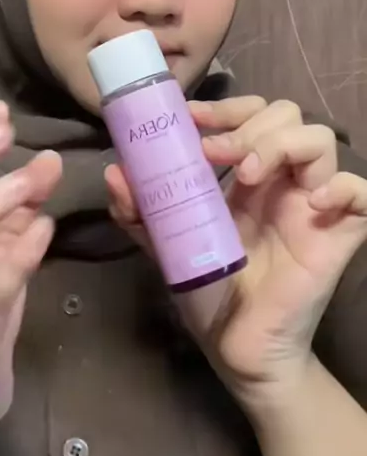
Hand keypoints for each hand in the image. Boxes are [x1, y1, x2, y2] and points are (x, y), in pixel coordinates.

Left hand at [107, 97, 366, 411]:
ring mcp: (312, 205)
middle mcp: (281, 182)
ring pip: (320, 140)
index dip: (226, 107)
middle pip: (287, 115)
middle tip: (217, 153)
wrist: (236, 348)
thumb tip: (114, 172)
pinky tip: (311, 204)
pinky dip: (341, 187)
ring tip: (249, 175)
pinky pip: (361, 193)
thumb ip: (141, 212)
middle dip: (248, 124)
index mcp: (246, 176)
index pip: (252, 114)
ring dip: (282, 144)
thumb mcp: (166, 245)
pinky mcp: (338, 234)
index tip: (191, 117)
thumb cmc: (208, 291)